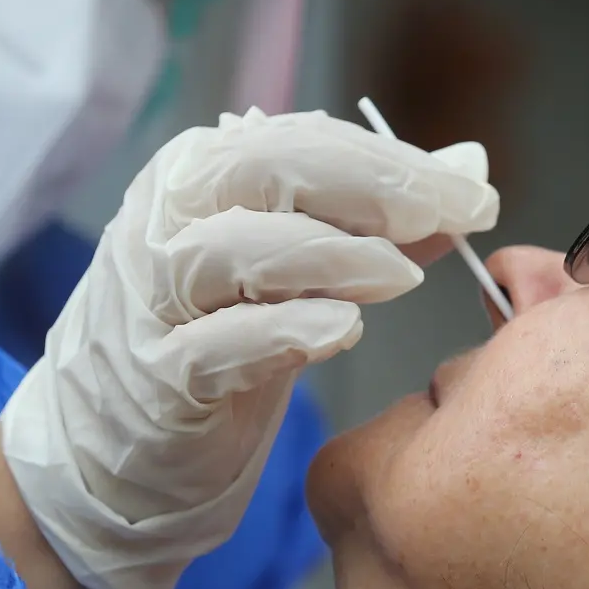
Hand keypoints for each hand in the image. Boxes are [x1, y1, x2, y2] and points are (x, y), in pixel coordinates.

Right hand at [0, 108, 497, 588]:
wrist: (115, 448)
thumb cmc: (217, 340)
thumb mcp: (299, 269)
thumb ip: (378, 217)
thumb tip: (469, 164)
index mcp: (201, 174)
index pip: (305, 139)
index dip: (394, 160)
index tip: (473, 191)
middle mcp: (166, 218)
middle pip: (267, 167)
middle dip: (368, 185)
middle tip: (444, 214)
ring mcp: (152, 298)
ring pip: (237, 249)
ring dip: (331, 255)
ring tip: (401, 276)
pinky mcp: (155, 377)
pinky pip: (215, 345)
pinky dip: (283, 332)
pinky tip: (343, 330)